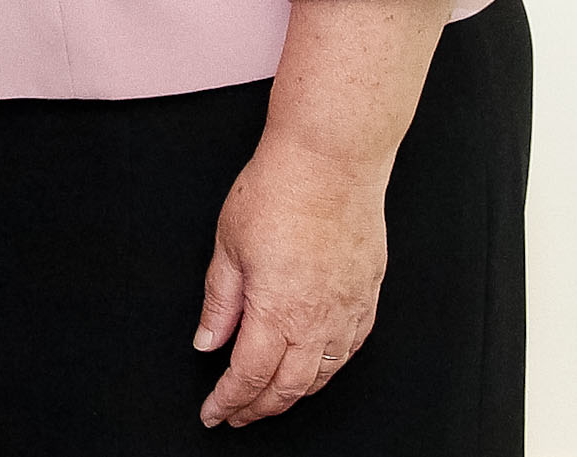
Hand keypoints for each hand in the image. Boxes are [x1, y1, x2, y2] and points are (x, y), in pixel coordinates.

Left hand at [195, 134, 388, 425]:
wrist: (331, 162)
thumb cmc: (278, 192)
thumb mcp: (227, 246)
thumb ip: (221, 302)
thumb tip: (208, 341)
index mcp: (278, 312)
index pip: (249, 376)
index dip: (229, 401)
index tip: (214, 413)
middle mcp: (318, 321)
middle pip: (288, 387)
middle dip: (259, 408)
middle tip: (237, 415)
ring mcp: (348, 311)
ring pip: (323, 375)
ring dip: (294, 394)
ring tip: (270, 400)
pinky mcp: (368, 297)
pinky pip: (350, 350)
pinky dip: (328, 370)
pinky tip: (314, 369)